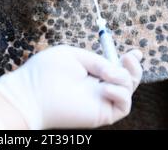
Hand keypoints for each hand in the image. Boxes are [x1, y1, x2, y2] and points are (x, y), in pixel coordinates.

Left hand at [0, 45, 142, 128]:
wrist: (31, 94)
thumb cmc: (45, 72)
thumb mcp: (73, 55)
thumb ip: (96, 60)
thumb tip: (113, 66)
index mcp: (90, 73)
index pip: (115, 68)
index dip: (129, 62)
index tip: (136, 52)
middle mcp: (97, 87)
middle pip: (128, 80)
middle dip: (134, 68)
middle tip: (129, 56)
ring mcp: (100, 100)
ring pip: (128, 90)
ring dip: (124, 77)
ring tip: (105, 73)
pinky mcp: (102, 114)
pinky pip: (124, 106)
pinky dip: (121, 94)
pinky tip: (104, 87)